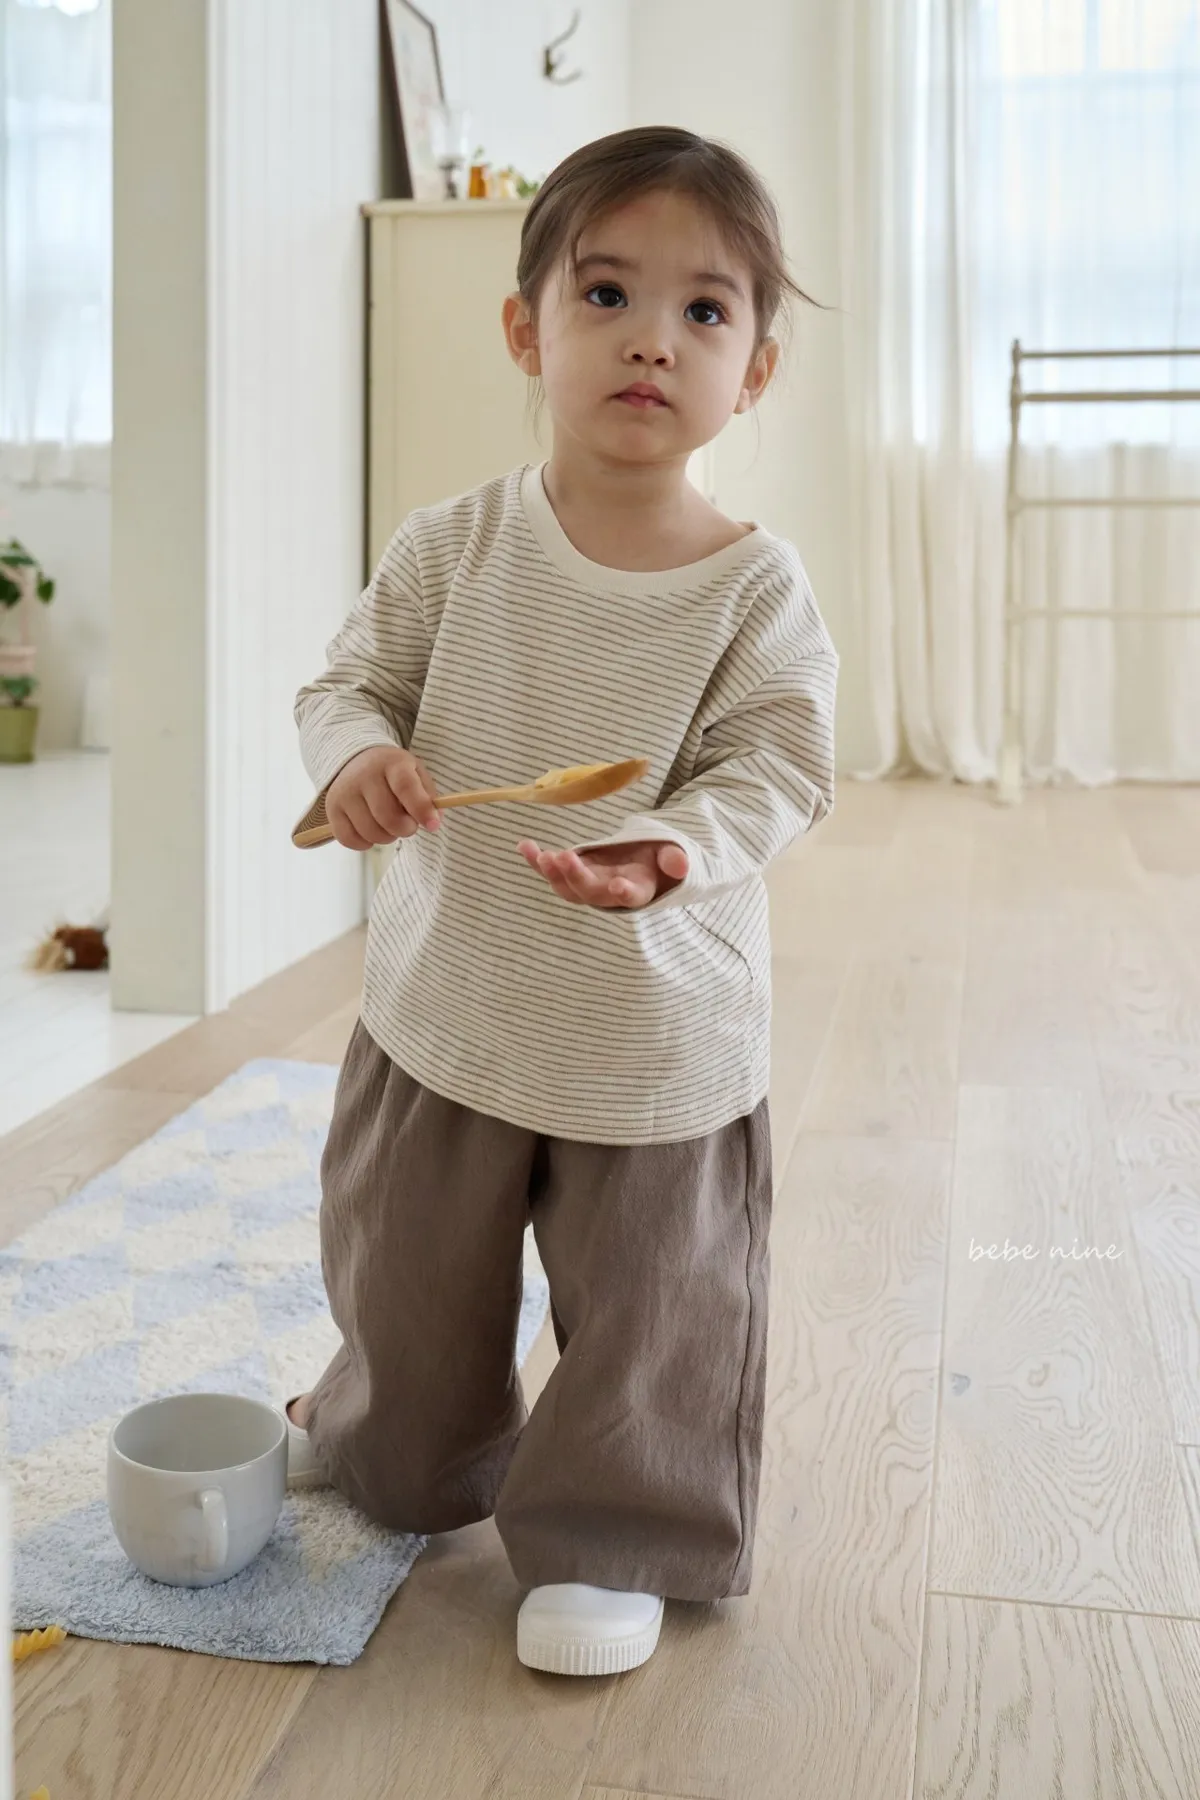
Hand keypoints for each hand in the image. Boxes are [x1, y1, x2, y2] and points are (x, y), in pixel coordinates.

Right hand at [326, 746, 440, 850]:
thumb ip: (428, 797)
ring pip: (370, 832)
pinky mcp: (332, 810)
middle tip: (408, 825)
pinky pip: (349, 840)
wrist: (356, 760)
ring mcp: (345, 793)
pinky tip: (371, 831)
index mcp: (391, 763)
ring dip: (387, 837)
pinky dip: (365, 843)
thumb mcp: (415, 773)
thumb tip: (434, 822)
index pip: (405, 787)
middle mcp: (364, 776)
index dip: (421, 809)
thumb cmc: (393, 772)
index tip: (433, 826)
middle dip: (405, 829)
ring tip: (389, 825)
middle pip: (387, 817)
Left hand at [517, 839, 688, 909]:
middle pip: (590, 892)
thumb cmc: (657, 859)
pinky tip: (523, 845)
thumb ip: (675, 859)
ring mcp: (587, 885)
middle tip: (563, 857)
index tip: (618, 885)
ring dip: (551, 874)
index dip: (624, 893)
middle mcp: (608, 893)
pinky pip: (551, 871)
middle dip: (576, 877)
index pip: (631, 895)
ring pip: (566, 888)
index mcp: (637, 888)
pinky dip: (535, 861)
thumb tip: (680, 864)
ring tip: (541, 856)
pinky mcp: (571, 874)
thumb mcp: (671, 855)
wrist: (640, 864)